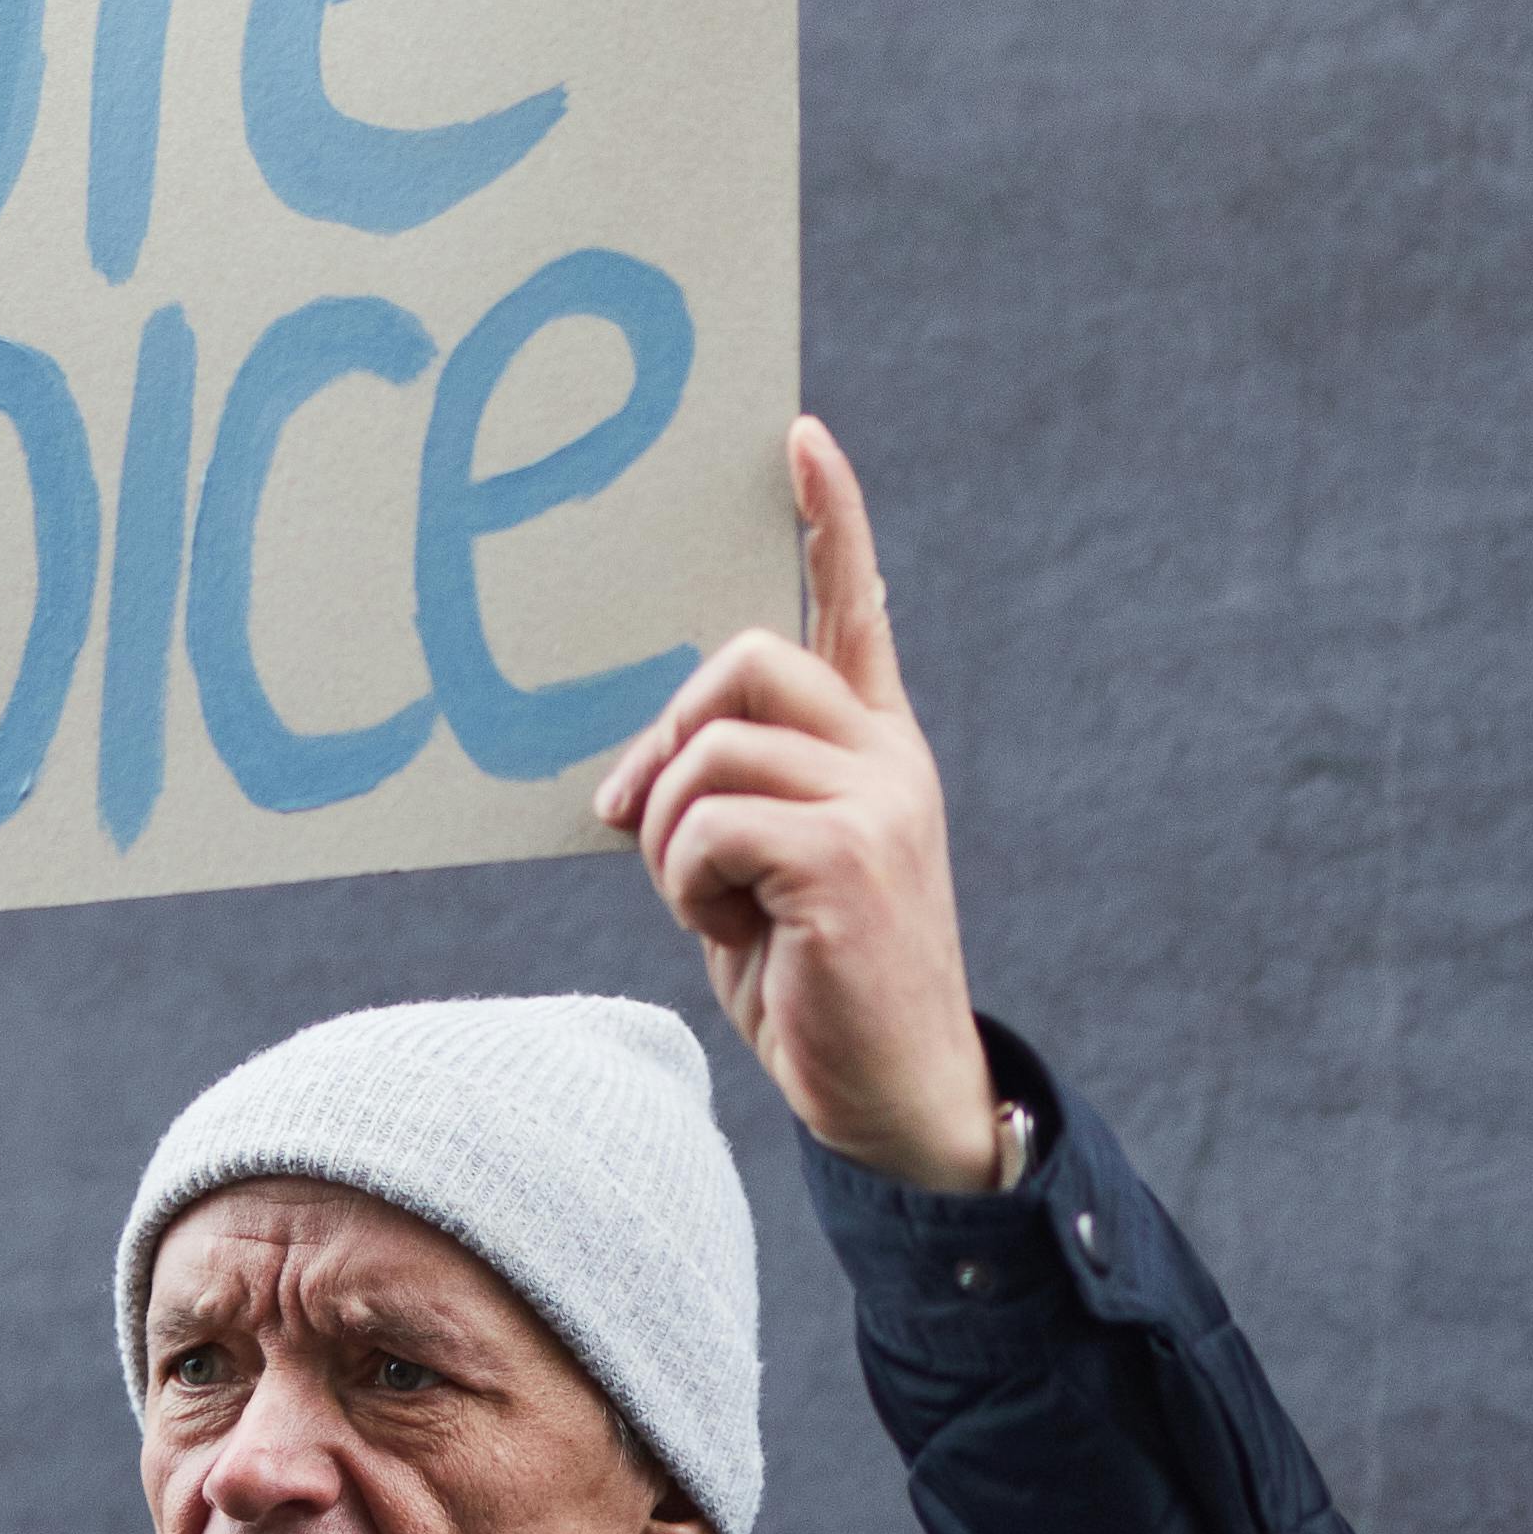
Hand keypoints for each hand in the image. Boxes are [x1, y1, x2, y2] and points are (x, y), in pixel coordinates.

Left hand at [596, 421, 997, 1191]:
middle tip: (639, 818)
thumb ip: (729, 799)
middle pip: (745, 660)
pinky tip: (730, 930)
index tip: (799, 435)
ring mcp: (878, 799)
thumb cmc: (819, 987)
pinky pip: (706, 824)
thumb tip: (643, 769)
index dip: (831, 519)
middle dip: (668, 733)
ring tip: (715, 906)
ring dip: (673, 836)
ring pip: (711, 749)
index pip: (856, 606)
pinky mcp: (848, 855)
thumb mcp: (763, 876)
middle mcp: (888, 756)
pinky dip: (686, 882)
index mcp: (875, 748)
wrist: (893, 1098)